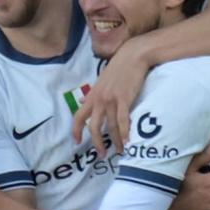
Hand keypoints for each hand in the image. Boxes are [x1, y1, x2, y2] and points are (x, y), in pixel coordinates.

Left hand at [72, 37, 149, 155]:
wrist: (133, 55)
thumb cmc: (118, 68)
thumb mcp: (101, 81)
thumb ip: (92, 95)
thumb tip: (82, 102)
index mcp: (92, 96)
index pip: (79, 116)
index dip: (76, 131)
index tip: (77, 142)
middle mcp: (99, 100)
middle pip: (94, 127)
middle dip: (97, 143)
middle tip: (102, 154)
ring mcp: (111, 100)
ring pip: (110, 127)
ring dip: (116, 141)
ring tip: (121, 150)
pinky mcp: (124, 99)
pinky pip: (123, 121)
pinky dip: (125, 133)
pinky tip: (128, 142)